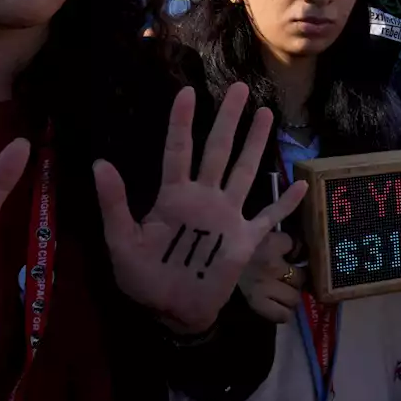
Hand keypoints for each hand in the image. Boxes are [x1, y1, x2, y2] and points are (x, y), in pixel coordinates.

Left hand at [94, 83, 306, 334]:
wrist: (172, 312)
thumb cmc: (144, 278)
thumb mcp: (121, 243)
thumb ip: (114, 204)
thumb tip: (99, 164)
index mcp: (174, 196)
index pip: (178, 150)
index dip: (181, 122)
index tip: (187, 91)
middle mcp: (203, 197)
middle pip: (217, 150)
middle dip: (228, 119)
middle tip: (239, 87)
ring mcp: (227, 216)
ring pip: (244, 171)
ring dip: (256, 144)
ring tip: (266, 113)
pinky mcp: (244, 240)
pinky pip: (268, 217)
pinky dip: (284, 203)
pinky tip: (300, 185)